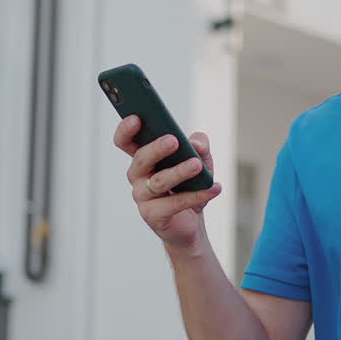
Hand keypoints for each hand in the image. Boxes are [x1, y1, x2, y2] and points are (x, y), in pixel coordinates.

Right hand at [113, 115, 222, 250]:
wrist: (191, 222)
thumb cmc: (190, 185)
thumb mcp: (200, 160)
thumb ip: (200, 146)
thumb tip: (196, 143)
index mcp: (143, 157)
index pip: (126, 141)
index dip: (126, 129)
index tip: (136, 117)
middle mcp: (137, 175)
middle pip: (141, 159)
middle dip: (156, 149)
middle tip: (173, 140)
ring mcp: (142, 197)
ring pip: (158, 181)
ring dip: (179, 172)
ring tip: (197, 165)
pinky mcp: (153, 215)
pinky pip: (175, 203)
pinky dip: (197, 196)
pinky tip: (214, 188)